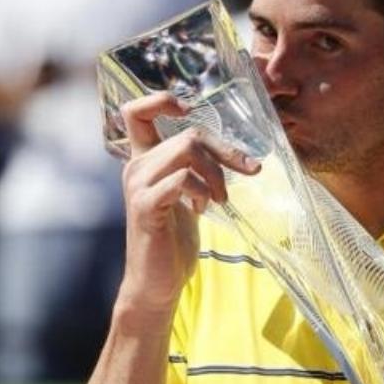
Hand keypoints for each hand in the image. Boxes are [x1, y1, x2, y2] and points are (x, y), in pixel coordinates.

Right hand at [115, 92, 260, 314]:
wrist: (158, 282)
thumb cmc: (174, 238)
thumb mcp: (188, 196)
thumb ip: (197, 169)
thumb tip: (236, 153)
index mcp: (144, 161)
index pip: (137, 113)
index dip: (161, 101)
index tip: (188, 111)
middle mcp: (136, 168)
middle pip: (187, 134)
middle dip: (225, 151)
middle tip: (247, 171)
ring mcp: (138, 186)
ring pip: (186, 150)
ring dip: (216, 174)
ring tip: (219, 199)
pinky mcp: (146, 207)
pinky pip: (182, 180)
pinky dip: (202, 191)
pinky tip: (202, 210)